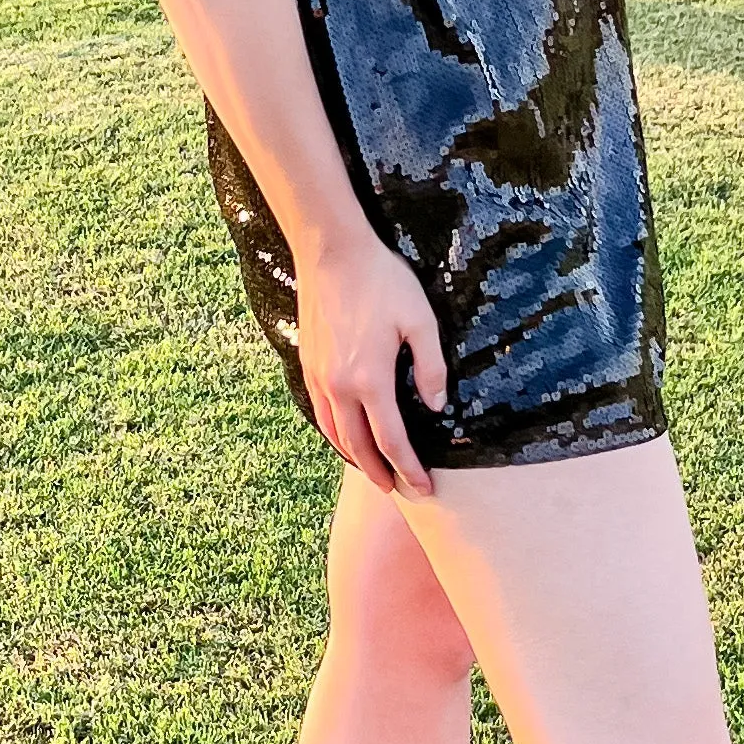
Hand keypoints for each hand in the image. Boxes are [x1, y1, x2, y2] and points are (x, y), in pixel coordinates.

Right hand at [293, 227, 448, 496]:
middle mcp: (339, 386)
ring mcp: (319, 377)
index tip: (425, 486)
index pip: (392, 440)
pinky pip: (321, 413)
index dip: (409, 467)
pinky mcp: (307, 365)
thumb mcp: (420, 321)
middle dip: (381, 473)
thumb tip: (435, 407)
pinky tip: (346, 436)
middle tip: (399, 490)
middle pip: (359, 446)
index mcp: (370, 380)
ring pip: (335, 433)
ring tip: (374, 472)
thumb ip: (431, 368)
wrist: (331, 252)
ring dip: (356, 458)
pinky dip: (335, 434)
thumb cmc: (382, 281)